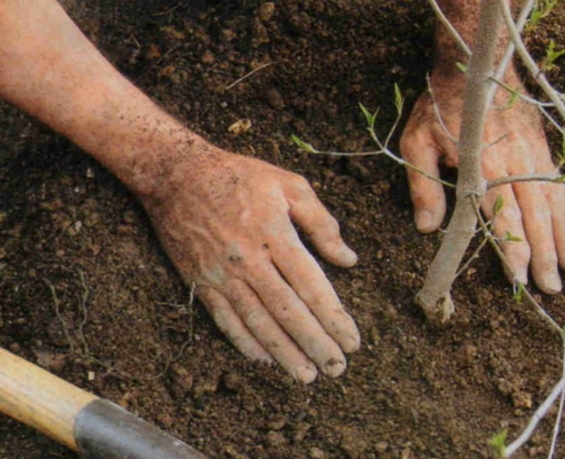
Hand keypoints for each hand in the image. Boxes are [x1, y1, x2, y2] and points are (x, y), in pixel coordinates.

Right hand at [141, 147, 359, 382]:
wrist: (177, 174)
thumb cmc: (240, 176)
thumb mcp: (289, 184)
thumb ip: (322, 223)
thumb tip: (348, 259)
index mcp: (275, 234)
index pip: (311, 285)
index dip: (333, 316)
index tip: (352, 340)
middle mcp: (249, 259)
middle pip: (287, 311)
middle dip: (315, 343)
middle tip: (337, 368)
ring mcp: (222, 274)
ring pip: (257, 322)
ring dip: (284, 352)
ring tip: (306, 375)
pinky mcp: (200, 281)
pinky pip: (224, 319)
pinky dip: (245, 342)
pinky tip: (265, 358)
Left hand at [399, 72, 564, 293]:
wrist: (479, 65)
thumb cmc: (442, 107)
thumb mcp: (418, 142)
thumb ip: (423, 186)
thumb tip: (428, 229)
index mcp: (484, 164)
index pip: (503, 213)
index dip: (512, 246)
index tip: (519, 276)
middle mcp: (516, 162)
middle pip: (536, 214)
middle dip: (545, 254)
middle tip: (551, 287)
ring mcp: (534, 155)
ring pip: (555, 203)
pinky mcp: (544, 150)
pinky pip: (561, 187)